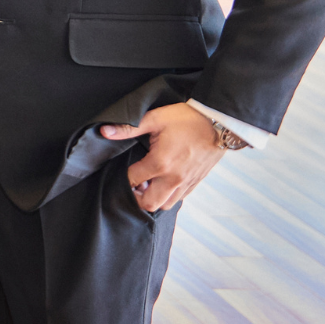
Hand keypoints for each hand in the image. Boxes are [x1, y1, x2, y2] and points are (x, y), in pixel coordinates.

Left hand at [101, 102, 226, 212]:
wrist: (220, 123)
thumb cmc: (187, 119)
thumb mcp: (155, 118)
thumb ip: (128, 127)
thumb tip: (104, 131)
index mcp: (160, 163)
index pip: (132, 181)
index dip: (123, 178)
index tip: (121, 170)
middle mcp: (174, 178)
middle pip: (149, 203)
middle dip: (136, 196)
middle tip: (133, 182)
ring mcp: (186, 182)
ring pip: (165, 205)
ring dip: (153, 198)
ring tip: (148, 182)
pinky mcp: (196, 182)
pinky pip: (179, 199)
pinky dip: (168, 196)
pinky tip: (163, 182)